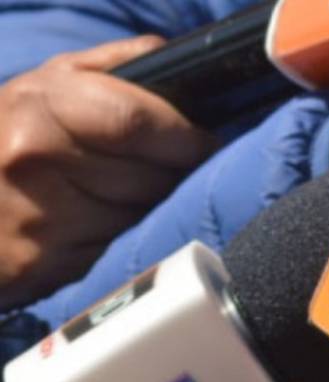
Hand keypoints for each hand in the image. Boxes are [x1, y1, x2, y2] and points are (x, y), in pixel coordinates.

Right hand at [0, 36, 215, 307]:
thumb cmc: (14, 133)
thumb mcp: (51, 83)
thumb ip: (116, 66)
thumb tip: (176, 62)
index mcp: (41, 107)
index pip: (137, 123)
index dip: (183, 137)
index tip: (203, 143)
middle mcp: (33, 160)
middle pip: (150, 178)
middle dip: (176, 177)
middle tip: (171, 171)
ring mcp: (36, 218)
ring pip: (141, 220)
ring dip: (152, 211)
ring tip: (129, 196)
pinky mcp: (41, 265)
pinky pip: (116, 254)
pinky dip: (124, 243)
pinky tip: (102, 226)